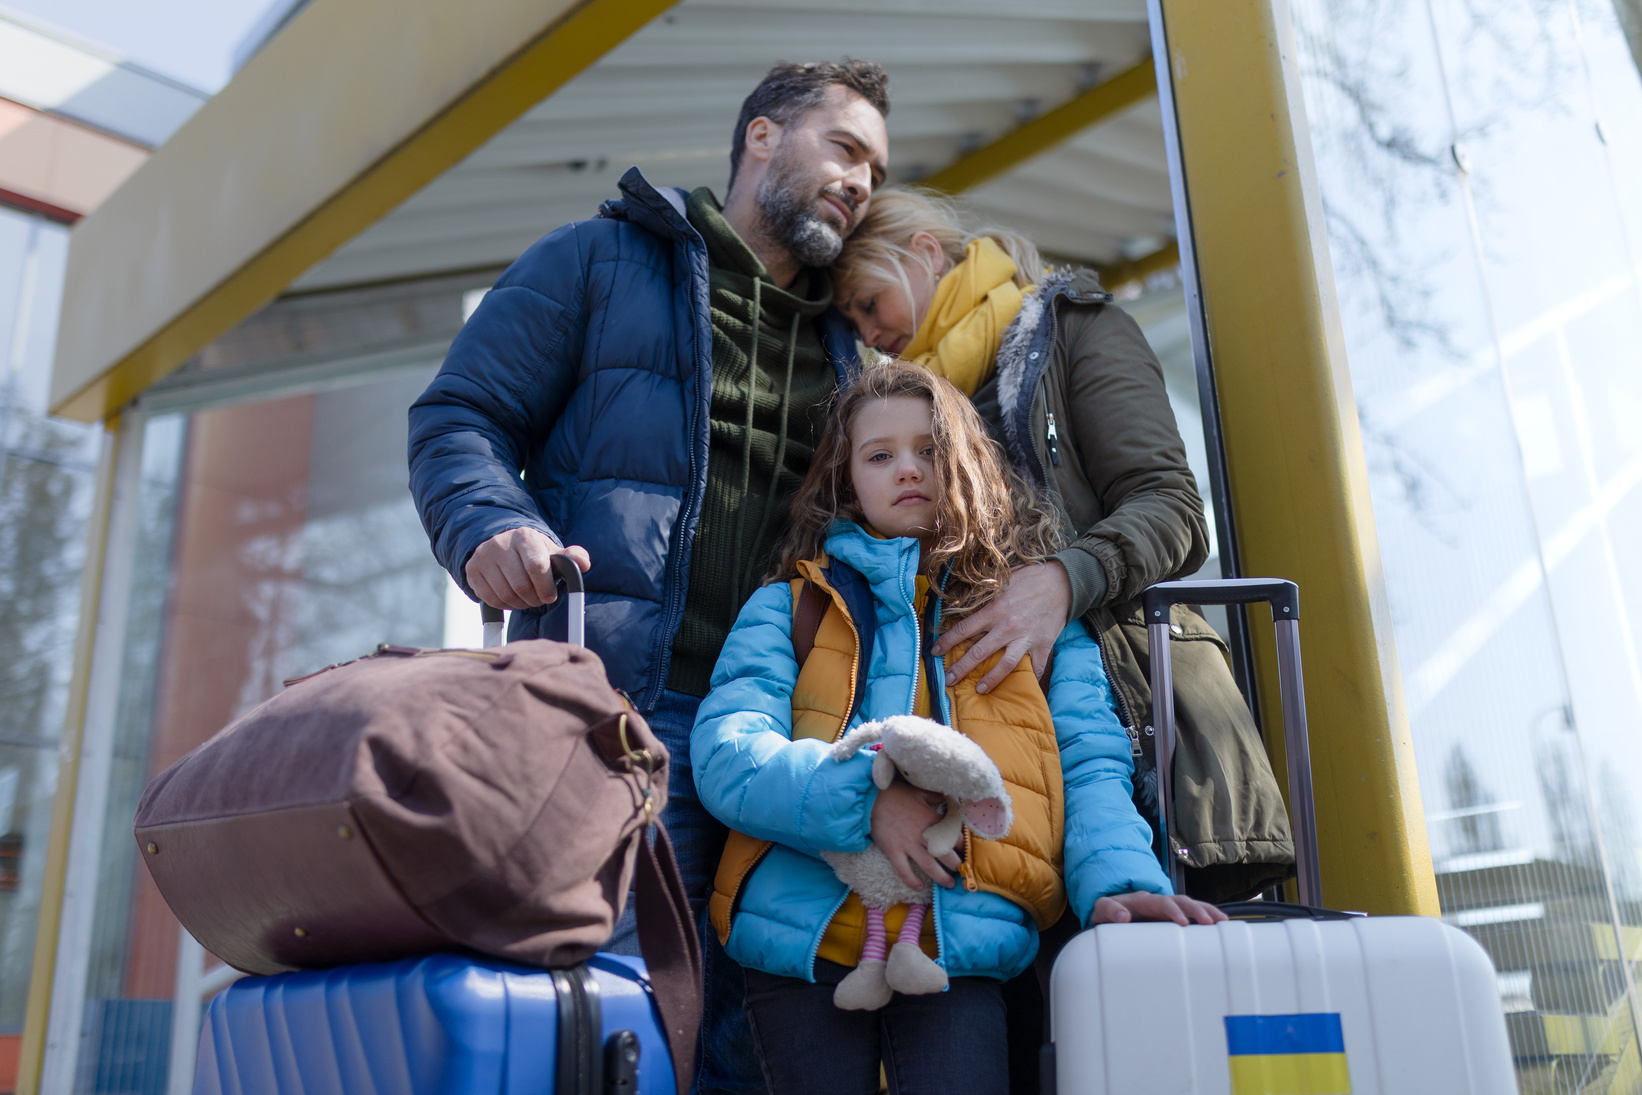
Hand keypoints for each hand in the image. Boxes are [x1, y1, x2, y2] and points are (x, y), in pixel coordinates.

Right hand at [465, 528, 590, 610]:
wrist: (501, 544)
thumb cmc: (531, 552)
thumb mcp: (551, 551)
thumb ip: (570, 557)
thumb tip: (584, 562)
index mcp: (524, 537)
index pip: (536, 566)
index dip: (545, 586)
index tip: (550, 595)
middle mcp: (500, 544)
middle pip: (520, 584)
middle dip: (534, 598)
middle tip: (539, 599)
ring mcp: (483, 557)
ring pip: (506, 594)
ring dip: (520, 604)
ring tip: (527, 599)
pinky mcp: (472, 570)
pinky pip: (491, 598)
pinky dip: (505, 605)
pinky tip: (512, 598)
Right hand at [870, 780, 961, 890]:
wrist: (870, 799)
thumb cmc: (895, 794)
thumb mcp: (918, 791)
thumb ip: (934, 796)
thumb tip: (945, 797)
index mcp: (931, 818)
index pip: (952, 835)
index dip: (961, 845)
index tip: (965, 851)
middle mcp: (922, 834)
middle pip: (944, 854)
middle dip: (956, 865)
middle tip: (961, 871)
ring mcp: (907, 845)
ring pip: (929, 865)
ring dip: (941, 877)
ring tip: (949, 884)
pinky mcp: (893, 851)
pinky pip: (904, 870)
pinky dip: (912, 880)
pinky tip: (920, 887)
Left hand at [931, 561, 1070, 693]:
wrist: (1062, 581)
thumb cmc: (1029, 578)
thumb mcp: (1002, 581)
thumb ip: (984, 595)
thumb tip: (962, 601)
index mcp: (994, 609)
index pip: (964, 629)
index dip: (946, 642)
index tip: (934, 652)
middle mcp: (1007, 626)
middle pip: (979, 652)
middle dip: (960, 668)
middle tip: (947, 680)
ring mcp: (1026, 638)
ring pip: (1004, 665)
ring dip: (989, 680)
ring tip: (979, 689)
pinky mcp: (1042, 645)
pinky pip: (1034, 667)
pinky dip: (1028, 679)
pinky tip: (1020, 688)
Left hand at [1089, 892, 1226, 926]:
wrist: (1111, 913)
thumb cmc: (1108, 912)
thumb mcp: (1102, 910)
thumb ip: (1109, 911)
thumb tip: (1123, 916)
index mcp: (1143, 900)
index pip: (1161, 903)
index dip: (1173, 911)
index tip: (1183, 923)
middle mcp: (1158, 902)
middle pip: (1181, 901)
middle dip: (1196, 910)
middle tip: (1209, 922)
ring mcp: (1166, 909)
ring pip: (1190, 905)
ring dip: (1206, 911)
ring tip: (1222, 922)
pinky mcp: (1171, 917)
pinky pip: (1191, 913)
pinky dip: (1205, 916)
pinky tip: (1218, 924)